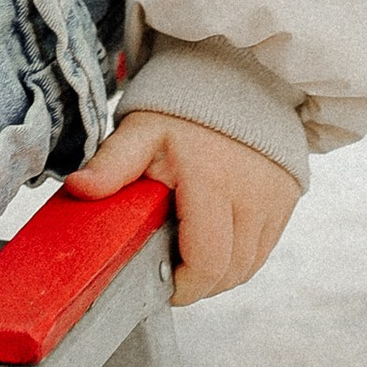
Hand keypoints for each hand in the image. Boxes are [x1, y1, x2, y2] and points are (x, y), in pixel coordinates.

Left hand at [66, 109, 299, 304]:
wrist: (234, 79)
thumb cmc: (183, 109)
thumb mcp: (141, 132)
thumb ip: (112, 164)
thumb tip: (79, 188)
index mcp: (211, 181)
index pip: (207, 263)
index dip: (185, 287)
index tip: (164, 285)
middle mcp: (251, 194)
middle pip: (230, 273)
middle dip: (199, 284)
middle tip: (171, 271)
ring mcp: (274, 198)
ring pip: (250, 266)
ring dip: (221, 273)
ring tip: (192, 255)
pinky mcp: (287, 199)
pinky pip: (265, 248)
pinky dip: (241, 256)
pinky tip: (217, 241)